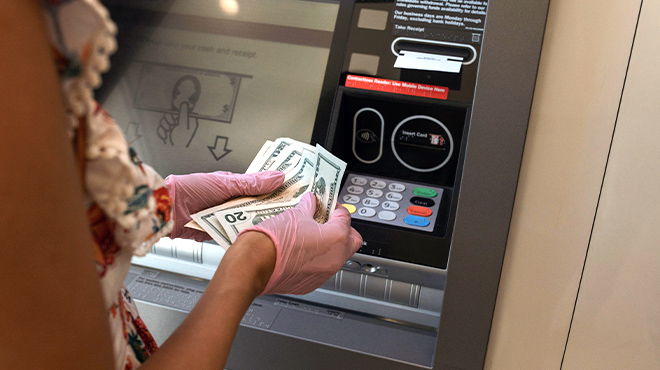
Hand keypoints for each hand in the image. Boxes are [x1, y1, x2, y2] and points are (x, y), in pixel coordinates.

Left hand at [165, 171, 284, 240]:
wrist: (166, 210)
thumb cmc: (191, 189)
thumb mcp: (226, 183)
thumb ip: (252, 183)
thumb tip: (277, 177)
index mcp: (233, 186)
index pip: (260, 188)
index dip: (275, 190)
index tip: (293, 193)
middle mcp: (230, 202)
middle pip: (256, 207)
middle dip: (270, 210)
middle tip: (289, 213)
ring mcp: (224, 217)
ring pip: (247, 222)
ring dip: (257, 224)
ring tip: (275, 227)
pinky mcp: (217, 232)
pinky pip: (235, 235)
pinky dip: (243, 236)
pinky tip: (255, 239)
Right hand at [238, 192, 362, 294]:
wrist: (254, 264)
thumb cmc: (274, 240)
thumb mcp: (295, 214)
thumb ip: (309, 208)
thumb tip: (311, 202)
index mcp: (336, 238)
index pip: (346, 218)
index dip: (336, 209)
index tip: (329, 206)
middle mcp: (334, 259)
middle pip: (351, 241)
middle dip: (343, 229)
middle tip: (328, 220)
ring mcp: (323, 274)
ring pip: (336, 257)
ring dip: (329, 246)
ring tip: (311, 235)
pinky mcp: (310, 285)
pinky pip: (320, 270)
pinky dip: (315, 260)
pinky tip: (300, 251)